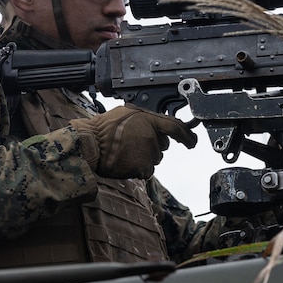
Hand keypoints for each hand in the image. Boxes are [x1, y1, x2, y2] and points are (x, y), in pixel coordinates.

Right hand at [71, 105, 196, 178]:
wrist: (91, 144)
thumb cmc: (103, 128)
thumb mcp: (126, 112)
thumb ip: (143, 117)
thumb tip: (151, 121)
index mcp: (149, 120)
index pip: (176, 127)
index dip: (187, 135)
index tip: (192, 141)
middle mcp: (152, 136)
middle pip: (162, 145)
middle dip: (152, 145)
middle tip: (133, 143)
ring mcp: (148, 153)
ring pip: (155, 159)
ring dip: (144, 157)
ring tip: (126, 152)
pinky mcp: (142, 167)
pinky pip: (147, 171)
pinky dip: (138, 169)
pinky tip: (126, 161)